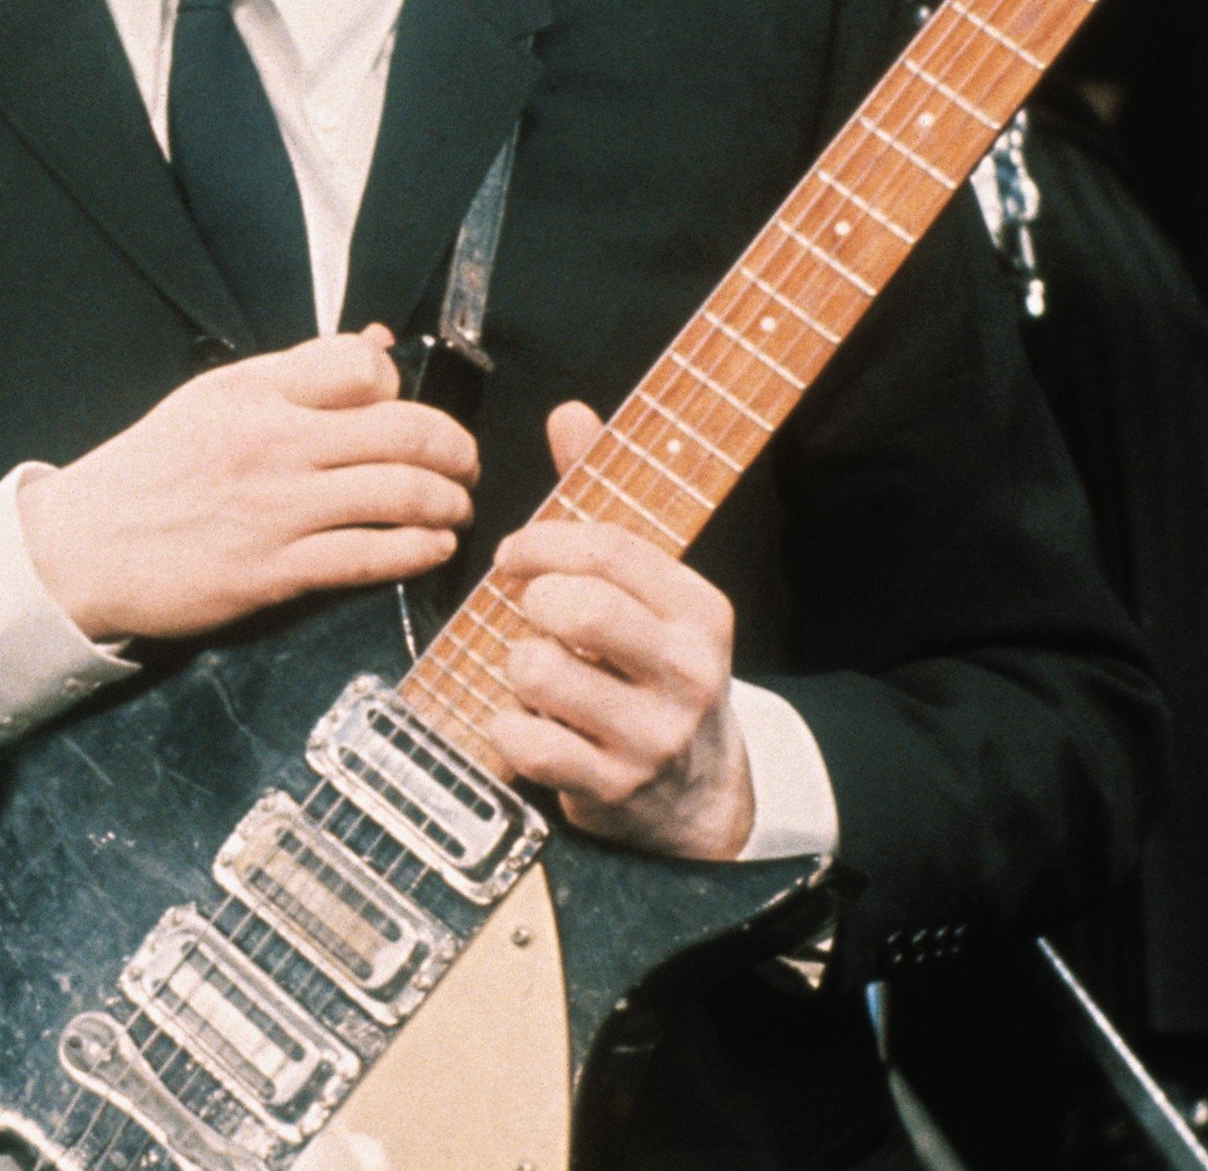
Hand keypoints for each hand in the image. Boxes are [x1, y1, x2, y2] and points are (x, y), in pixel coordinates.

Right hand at [17, 329, 478, 641]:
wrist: (83, 548)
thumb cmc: (148, 472)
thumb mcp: (213, 399)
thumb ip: (296, 373)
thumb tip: (379, 344)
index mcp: (255, 392)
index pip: (363, 367)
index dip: (400, 386)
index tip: (405, 410)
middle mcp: (273, 443)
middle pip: (405, 430)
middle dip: (456, 449)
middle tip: (465, 464)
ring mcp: (276, 509)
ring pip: (401, 494)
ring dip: (449, 502)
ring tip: (455, 508)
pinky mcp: (275, 571)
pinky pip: (372, 556)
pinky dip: (419, 549)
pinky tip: (431, 547)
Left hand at [485, 402, 752, 859]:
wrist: (698, 795)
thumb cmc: (648, 669)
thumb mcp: (645, 591)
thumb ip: (601, 502)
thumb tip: (570, 411)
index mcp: (700, 610)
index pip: (609, 547)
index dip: (542, 540)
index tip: (514, 554)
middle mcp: (687, 671)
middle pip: (578, 605)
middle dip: (530, 600)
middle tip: (527, 612)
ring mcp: (653, 734)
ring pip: (537, 669)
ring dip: (515, 667)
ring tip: (536, 676)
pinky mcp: (612, 786)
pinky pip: (520, 737)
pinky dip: (507, 728)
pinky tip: (532, 726)